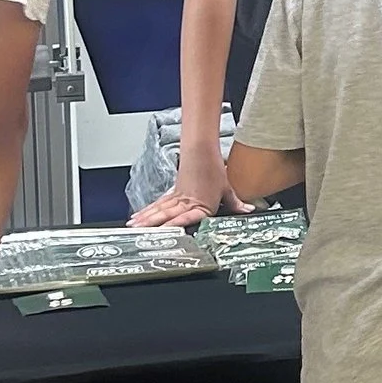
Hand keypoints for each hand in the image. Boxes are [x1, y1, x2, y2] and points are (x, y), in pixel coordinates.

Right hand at [131, 163, 246, 226]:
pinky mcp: (173, 193)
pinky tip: (138, 216)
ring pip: (159, 209)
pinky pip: (158, 204)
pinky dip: (147, 211)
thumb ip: (236, 203)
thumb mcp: (227, 189)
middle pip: (166, 213)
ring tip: (132, 225)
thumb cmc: (213, 170)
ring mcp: (177, 197)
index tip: (166, 230)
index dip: (176, 224)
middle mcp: (186, 202)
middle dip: (151, 223)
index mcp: (200, 204)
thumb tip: (249, 209)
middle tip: (138, 231)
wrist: (202, 151)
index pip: (187, 216)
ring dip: (145, 217)